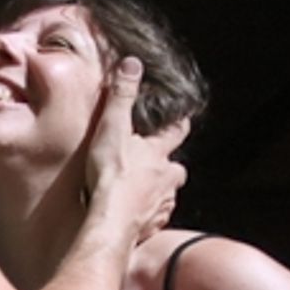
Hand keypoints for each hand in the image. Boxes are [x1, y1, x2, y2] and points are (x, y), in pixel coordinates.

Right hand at [84, 57, 189, 241]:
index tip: (181, 120)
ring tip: (142, 192)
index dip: (178, 124)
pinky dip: (148, 216)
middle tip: (156, 163)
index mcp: (158, 153)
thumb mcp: (112, 128)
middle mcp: (166, 178)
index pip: (176, 132)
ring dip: (159, 191)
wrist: (109, 221)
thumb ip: (121, 96)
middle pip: (176, 169)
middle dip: (169, 165)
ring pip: (168, 194)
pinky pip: (155, 219)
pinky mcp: (150, 226)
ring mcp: (160, 204)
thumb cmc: (110, 176)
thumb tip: (132, 64)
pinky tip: (135, 217)